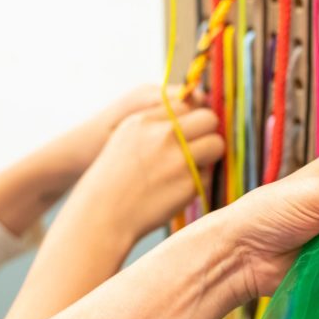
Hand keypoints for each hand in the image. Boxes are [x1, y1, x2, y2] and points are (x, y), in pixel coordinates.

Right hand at [71, 98, 223, 243]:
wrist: (101, 215)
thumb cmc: (115, 176)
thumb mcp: (127, 136)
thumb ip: (158, 121)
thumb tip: (198, 103)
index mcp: (145, 120)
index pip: (187, 104)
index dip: (190, 118)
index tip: (186, 130)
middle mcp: (164, 135)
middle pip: (209, 118)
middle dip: (207, 131)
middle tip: (198, 145)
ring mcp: (179, 159)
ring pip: (217, 144)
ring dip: (209, 154)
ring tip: (191, 165)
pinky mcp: (189, 183)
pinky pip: (208, 174)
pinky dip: (198, 181)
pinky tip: (176, 188)